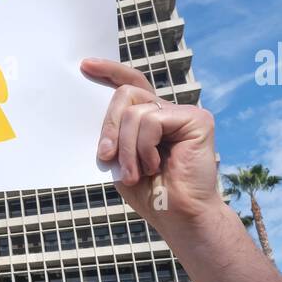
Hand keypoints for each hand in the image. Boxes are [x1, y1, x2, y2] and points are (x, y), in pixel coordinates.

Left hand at [84, 59, 222, 234]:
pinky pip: (152, 120)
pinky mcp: (197, 119)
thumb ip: (112, 133)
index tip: (84, 66)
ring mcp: (183, 113)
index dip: (109, 72)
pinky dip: (144, 147)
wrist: (176, 215)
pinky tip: (155, 165)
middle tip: (105, 156)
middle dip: (110, 126)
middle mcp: (167, 111)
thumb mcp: (119, 159)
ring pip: (136, 112)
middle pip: (126, 93)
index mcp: (150, 118)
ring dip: (127, 147)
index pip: (130, 84)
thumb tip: (92, 110)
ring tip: (136, 172)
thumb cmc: (149, 192)